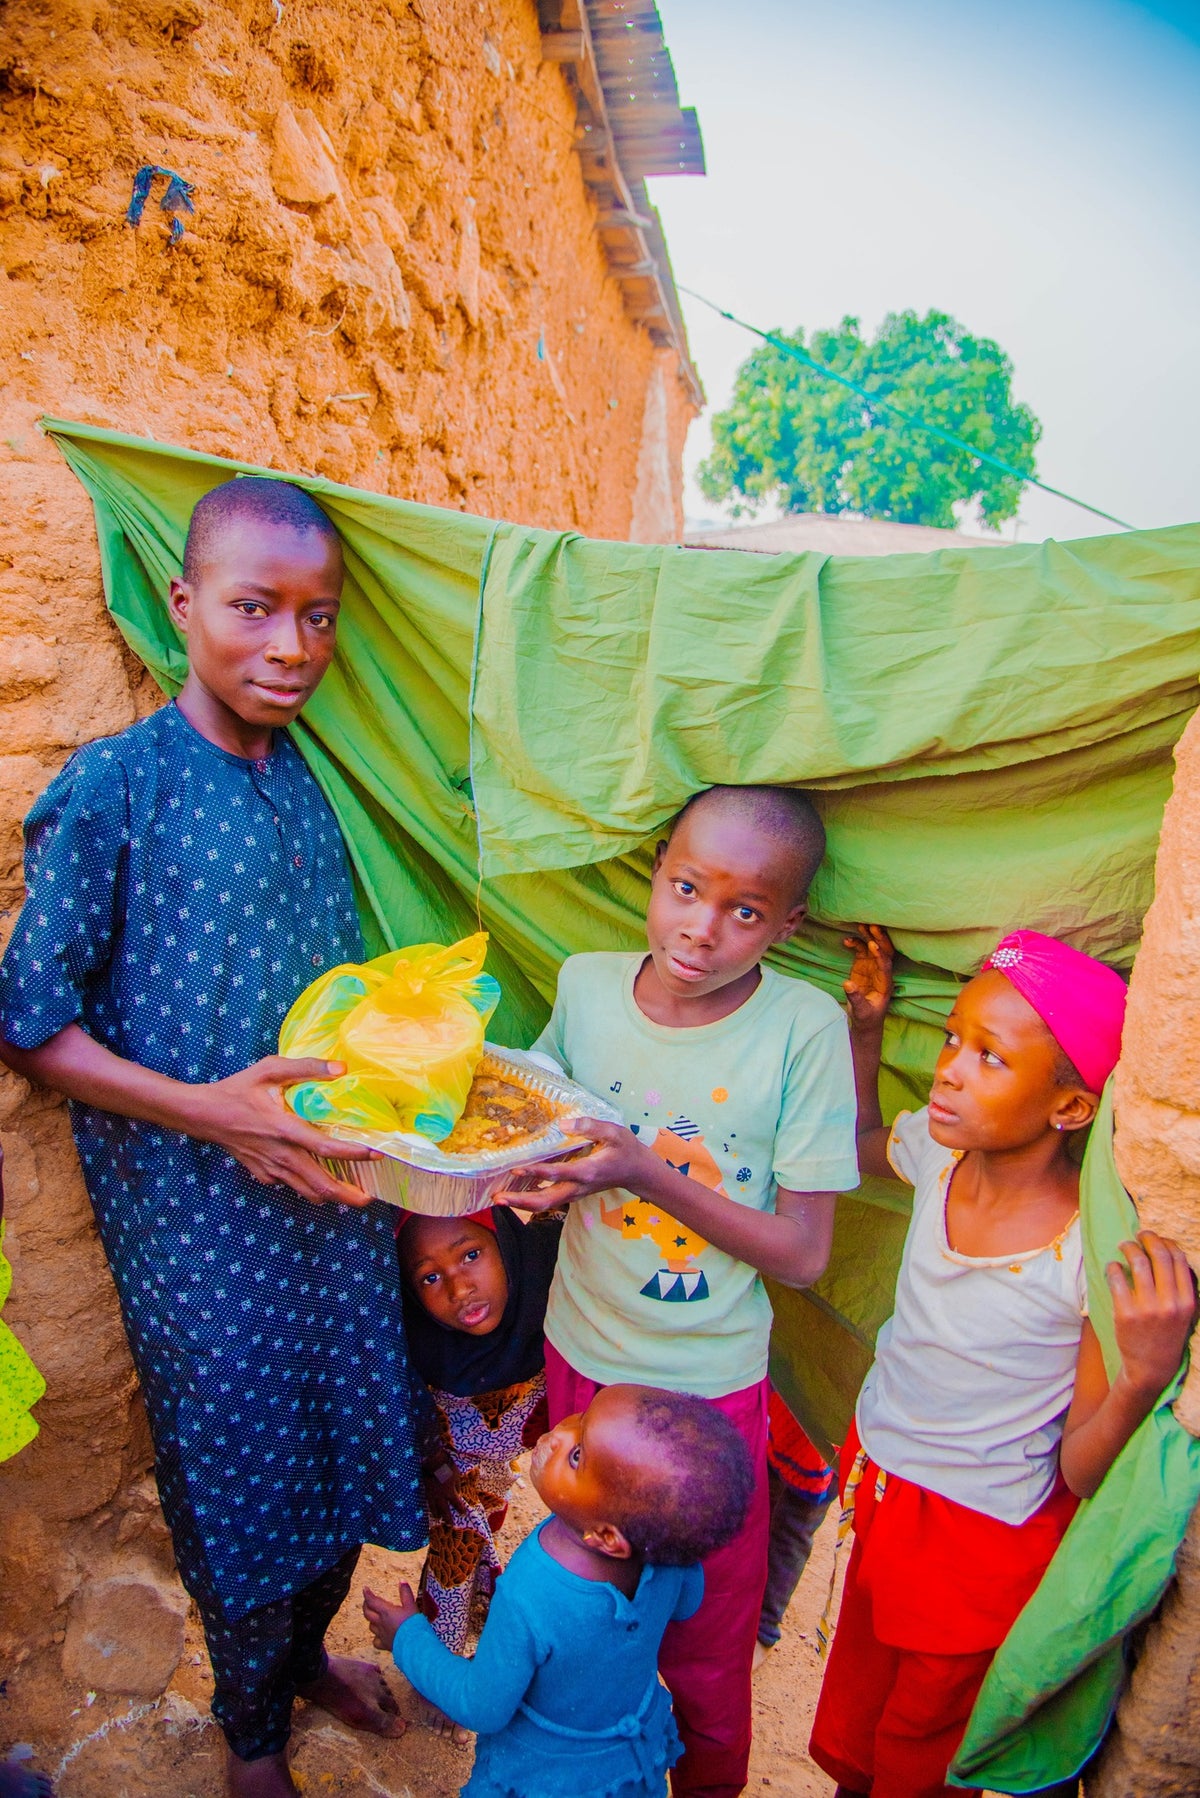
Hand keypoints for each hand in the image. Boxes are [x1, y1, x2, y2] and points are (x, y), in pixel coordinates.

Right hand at [186, 1056, 379, 1206]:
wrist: (203, 1115)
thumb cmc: (237, 1089)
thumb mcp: (270, 1069)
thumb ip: (306, 1067)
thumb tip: (341, 1068)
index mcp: (285, 1129)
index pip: (326, 1147)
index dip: (354, 1154)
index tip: (377, 1154)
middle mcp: (280, 1155)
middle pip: (321, 1186)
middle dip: (348, 1196)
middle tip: (370, 1197)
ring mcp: (271, 1169)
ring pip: (307, 1192)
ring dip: (332, 1196)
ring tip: (352, 1193)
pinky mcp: (263, 1175)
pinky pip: (291, 1185)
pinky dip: (308, 1186)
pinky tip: (319, 1175)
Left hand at [363, 1581, 418, 1652]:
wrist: (414, 1644)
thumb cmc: (413, 1624)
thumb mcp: (411, 1605)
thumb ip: (406, 1593)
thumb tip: (402, 1581)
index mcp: (386, 1612)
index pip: (372, 1601)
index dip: (367, 1594)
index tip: (365, 1589)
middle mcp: (381, 1623)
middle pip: (367, 1613)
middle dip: (366, 1606)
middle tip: (367, 1601)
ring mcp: (381, 1635)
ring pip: (371, 1626)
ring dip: (371, 1620)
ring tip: (374, 1616)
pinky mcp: (385, 1645)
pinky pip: (376, 1641)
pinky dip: (376, 1637)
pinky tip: (379, 1635)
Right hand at [423, 1462, 467, 1526]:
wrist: (432, 1461)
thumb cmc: (447, 1466)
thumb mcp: (456, 1475)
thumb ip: (457, 1485)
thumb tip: (458, 1492)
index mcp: (450, 1492)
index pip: (457, 1504)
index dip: (460, 1509)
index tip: (463, 1513)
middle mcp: (440, 1496)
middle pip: (444, 1511)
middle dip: (448, 1518)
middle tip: (451, 1525)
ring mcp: (431, 1494)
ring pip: (434, 1508)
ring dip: (437, 1514)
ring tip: (438, 1518)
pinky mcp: (425, 1491)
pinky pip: (427, 1502)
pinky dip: (429, 1506)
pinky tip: (429, 1508)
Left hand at [494, 1117, 653, 1211]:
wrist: (637, 1172)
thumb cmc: (626, 1149)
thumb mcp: (614, 1132)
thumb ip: (590, 1126)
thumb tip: (563, 1123)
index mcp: (588, 1170)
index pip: (559, 1173)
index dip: (538, 1171)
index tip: (518, 1167)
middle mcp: (579, 1186)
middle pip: (546, 1200)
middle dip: (521, 1201)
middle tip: (497, 1197)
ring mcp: (575, 1193)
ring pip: (546, 1204)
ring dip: (522, 1203)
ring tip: (499, 1198)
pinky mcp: (573, 1193)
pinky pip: (550, 1200)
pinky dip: (531, 1200)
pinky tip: (515, 1194)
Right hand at [843, 925, 894, 1033]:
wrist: (865, 1021)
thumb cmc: (867, 1018)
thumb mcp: (861, 1011)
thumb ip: (855, 997)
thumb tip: (847, 984)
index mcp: (885, 984)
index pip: (886, 966)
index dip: (880, 955)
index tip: (873, 945)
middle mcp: (881, 973)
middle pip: (885, 952)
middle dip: (880, 939)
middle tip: (872, 926)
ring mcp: (872, 968)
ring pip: (873, 948)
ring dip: (869, 936)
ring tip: (861, 925)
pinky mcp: (863, 966)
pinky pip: (861, 951)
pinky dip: (856, 944)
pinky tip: (846, 941)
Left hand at [1109, 1231, 1196, 1402]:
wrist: (1151, 1368)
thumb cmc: (1167, 1336)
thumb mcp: (1185, 1314)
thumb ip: (1182, 1288)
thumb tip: (1170, 1252)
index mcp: (1187, 1301)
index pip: (1178, 1259)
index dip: (1166, 1242)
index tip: (1157, 1238)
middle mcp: (1170, 1304)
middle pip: (1159, 1256)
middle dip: (1148, 1239)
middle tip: (1139, 1234)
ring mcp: (1148, 1309)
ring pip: (1138, 1263)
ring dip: (1129, 1248)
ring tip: (1123, 1245)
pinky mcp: (1126, 1314)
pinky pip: (1118, 1279)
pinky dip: (1114, 1267)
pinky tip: (1113, 1266)